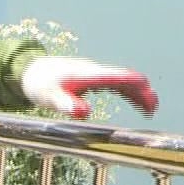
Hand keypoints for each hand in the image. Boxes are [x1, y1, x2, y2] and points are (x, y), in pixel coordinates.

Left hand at [21, 56, 157, 118]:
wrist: (31, 71)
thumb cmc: (40, 84)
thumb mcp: (49, 97)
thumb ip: (66, 104)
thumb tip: (84, 113)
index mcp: (87, 74)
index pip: (114, 76)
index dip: (131, 83)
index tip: (147, 92)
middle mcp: (94, 72)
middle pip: (123, 78)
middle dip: (139, 91)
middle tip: (153, 107)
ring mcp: (94, 74)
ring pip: (122, 81)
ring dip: (138, 93)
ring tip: (151, 109)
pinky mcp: (93, 79)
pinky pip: (117, 84)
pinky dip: (129, 93)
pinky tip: (137, 103)